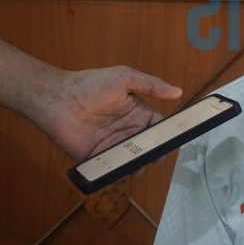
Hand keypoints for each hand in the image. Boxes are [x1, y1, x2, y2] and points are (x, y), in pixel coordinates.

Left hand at [37, 66, 181, 159]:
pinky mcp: (97, 157)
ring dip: (140, 164)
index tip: (177, 139)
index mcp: (138, 113)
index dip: (169, 133)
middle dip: (157, 152)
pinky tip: (125, 171)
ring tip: (141, 164)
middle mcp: (128, 130)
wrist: (58, 98)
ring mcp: (113, 145)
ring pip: (133, 160)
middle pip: (149, 146)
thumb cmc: (92, 84)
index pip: (159, 126)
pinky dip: (121, 172)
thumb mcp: (126, 78)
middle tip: (158, 155)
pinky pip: (112, 167)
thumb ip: (152, 85)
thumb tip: (178, 92)